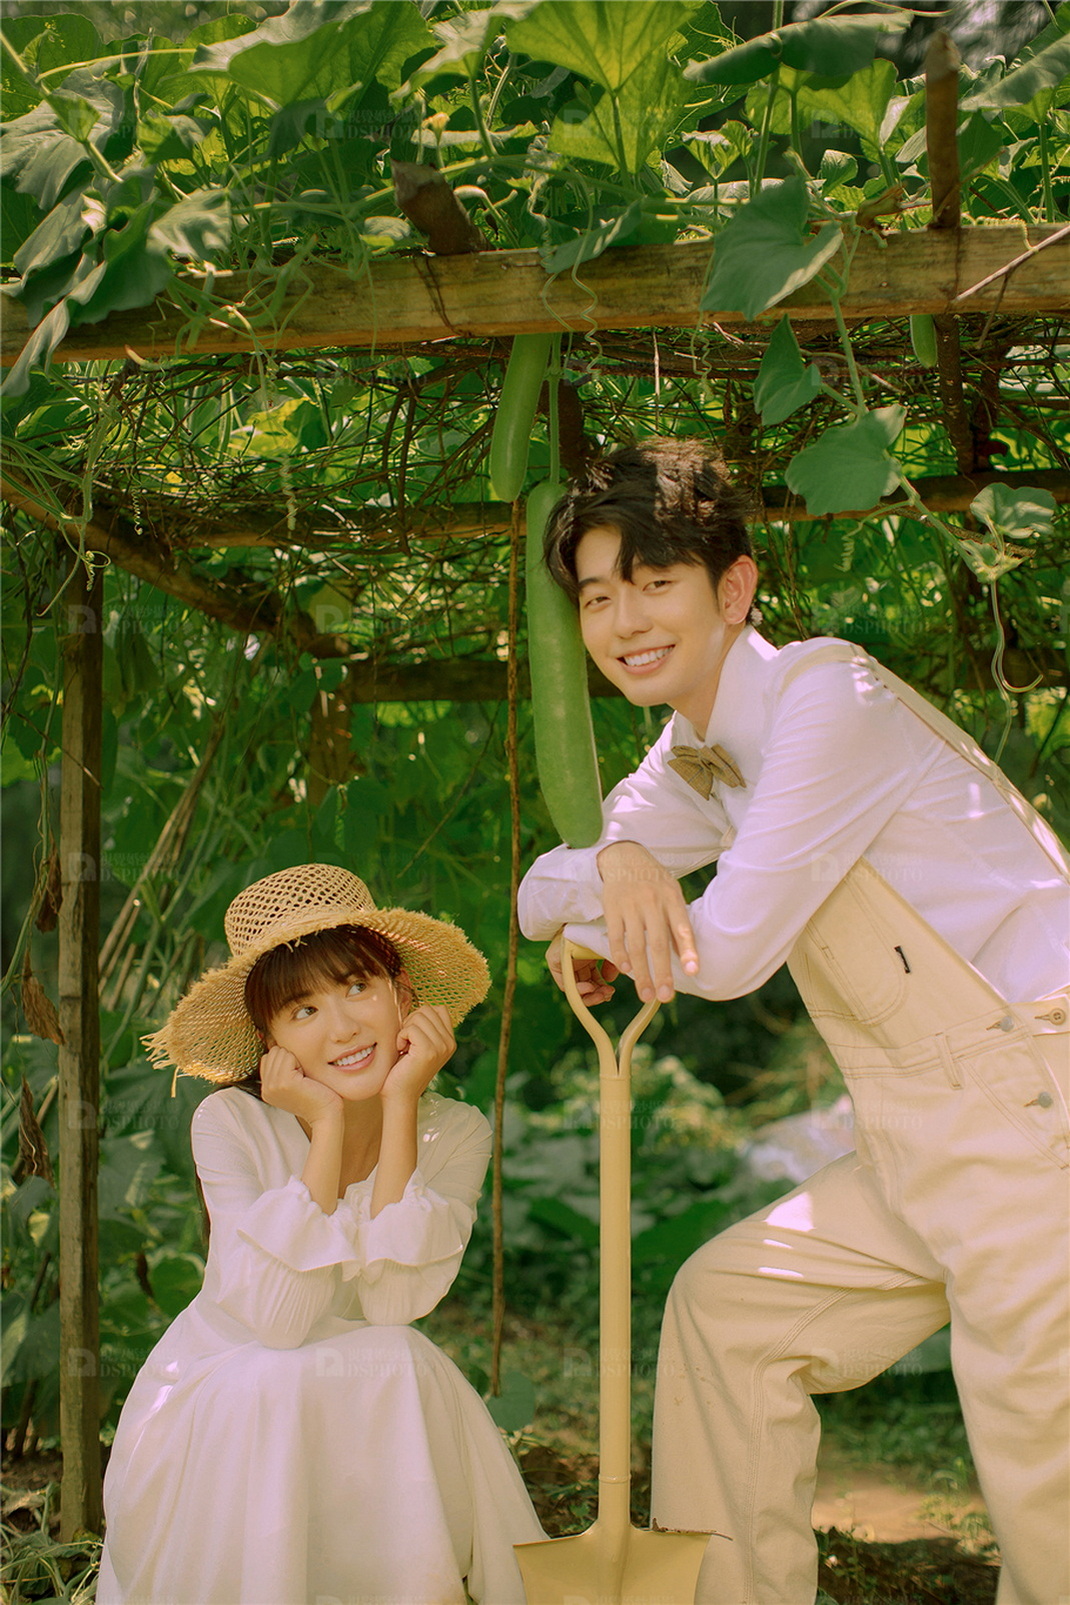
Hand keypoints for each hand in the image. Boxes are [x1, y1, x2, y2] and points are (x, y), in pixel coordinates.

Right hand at [259, 1045, 341, 1125]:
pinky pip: (288, 1056)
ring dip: (295, 1060)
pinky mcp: (284, 1082)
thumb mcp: (293, 1083)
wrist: (326, 1114)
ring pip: (280, 1052)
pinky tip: (305, 1078)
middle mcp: (266, 1088)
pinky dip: (300, 1062)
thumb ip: (281, 1070)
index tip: (297, 1077)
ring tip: (303, 1079)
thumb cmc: (316, 1096)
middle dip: (290, 1058)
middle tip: (302, 1078)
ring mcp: (273, 1085)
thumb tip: (275, 1044)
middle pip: (273, 1052)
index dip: (285, 1060)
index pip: (267, 1057)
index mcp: (266, 1089)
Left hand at [380, 1003, 454, 1105]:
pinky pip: (410, 1028)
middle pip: (427, 1010)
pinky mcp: (428, 1051)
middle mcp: (449, 1043)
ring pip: (419, 1016)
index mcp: (450, 1040)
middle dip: (411, 1021)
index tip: (413, 1036)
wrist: (399, 1096)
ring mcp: (441, 1047)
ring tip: (404, 1047)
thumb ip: (426, 1027)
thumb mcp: (420, 1044)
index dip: (420, 1016)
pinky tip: (401, 1051)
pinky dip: (400, 1037)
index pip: (438, 1009)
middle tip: (406, 1041)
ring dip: (405, 1030)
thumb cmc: (403, 1069)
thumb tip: (420, 1007)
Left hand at [547, 929, 619, 1005]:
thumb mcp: (609, 951)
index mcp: (587, 958)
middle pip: (584, 985)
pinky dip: (577, 990)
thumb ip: (611, 966)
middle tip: (607, 995)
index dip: (601, 988)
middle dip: (597, 994)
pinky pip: (564, 983)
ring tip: (601, 994)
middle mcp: (575, 961)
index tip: (611, 990)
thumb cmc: (599, 930)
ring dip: (588, 995)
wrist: (588, 916)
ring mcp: (564, 962)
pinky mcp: (554, 961)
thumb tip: (609, 981)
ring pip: (575, 987)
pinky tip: (589, 987)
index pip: (592, 980)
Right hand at [597, 840, 698, 1002]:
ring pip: (636, 945)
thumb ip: (677, 923)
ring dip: (641, 973)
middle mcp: (652, 902)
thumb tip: (685, 958)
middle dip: (662, 972)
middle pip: (657, 943)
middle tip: (665, 996)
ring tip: (646, 994)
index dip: (688, 950)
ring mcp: (630, 906)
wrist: (624, 857)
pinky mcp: (612, 908)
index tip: (693, 971)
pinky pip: (615, 937)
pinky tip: (626, 971)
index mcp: (672, 899)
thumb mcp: (671, 894)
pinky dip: (620, 955)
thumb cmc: (653, 881)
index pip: (682, 928)